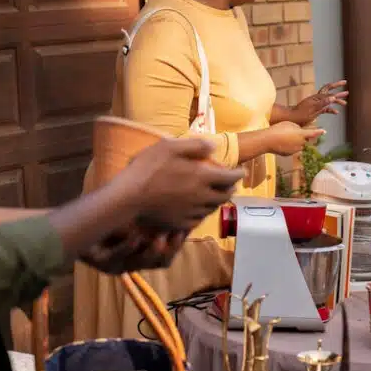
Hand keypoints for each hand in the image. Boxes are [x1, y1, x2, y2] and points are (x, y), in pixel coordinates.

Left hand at [81, 226, 188, 273]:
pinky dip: (128, 247)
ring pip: (139, 264)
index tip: (184, 230)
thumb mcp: (133, 217)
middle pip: (159, 264)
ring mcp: (116, 265)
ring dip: (151, 252)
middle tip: (176, 235)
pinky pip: (117, 257)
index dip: (177, 246)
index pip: (166, 257)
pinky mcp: (100, 262)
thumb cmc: (106, 220)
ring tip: (159, 238)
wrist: (75, 224)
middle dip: (170, 250)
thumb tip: (176, 205)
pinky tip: (136, 237)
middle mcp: (131, 263)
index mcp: (141, 255)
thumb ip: (151, 217)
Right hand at [116, 138, 244, 230]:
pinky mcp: (180, 223)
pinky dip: (203, 213)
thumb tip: (213, 146)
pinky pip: (198, 220)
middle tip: (230, 184)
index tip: (242, 171)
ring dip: (218, 201)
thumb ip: (194, 146)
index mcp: (202, 177)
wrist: (128, 197)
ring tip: (216, 195)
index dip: (238, 174)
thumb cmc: (147, 168)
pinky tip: (199, 209)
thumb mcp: (169, 147)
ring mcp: (191, 212)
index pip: (230, 177)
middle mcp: (201, 197)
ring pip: (212, 208)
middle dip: (230, 189)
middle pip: (224, 196)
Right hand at [267, 121, 324, 155]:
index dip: (319, 132)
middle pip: (305, 140)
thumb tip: (300, 131)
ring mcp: (295, 150)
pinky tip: (281, 142)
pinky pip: (292, 149)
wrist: (268, 141)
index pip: (313, 133)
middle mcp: (300, 144)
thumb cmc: (278, 129)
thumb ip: (297, 127)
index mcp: (301, 134)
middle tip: (292, 132)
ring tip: (284, 137)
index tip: (324, 131)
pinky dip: (289, 146)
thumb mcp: (289, 124)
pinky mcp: (289, 154)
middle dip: (302, 137)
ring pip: (298, 145)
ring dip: (295, 142)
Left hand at [290, 81, 347, 125]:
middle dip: (338, 91)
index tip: (345, 82)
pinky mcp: (315, 110)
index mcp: (317, 98)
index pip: (329, 91)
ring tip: (344, 103)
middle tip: (346, 92)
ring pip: (328, 101)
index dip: (337, 87)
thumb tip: (333, 97)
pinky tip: (336, 112)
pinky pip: (325, 108)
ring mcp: (316, 104)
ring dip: (336, 101)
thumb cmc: (301, 115)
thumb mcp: (313, 110)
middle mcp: (317, 99)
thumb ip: (323, 103)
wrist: (292, 118)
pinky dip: (331, 109)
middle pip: (329, 92)